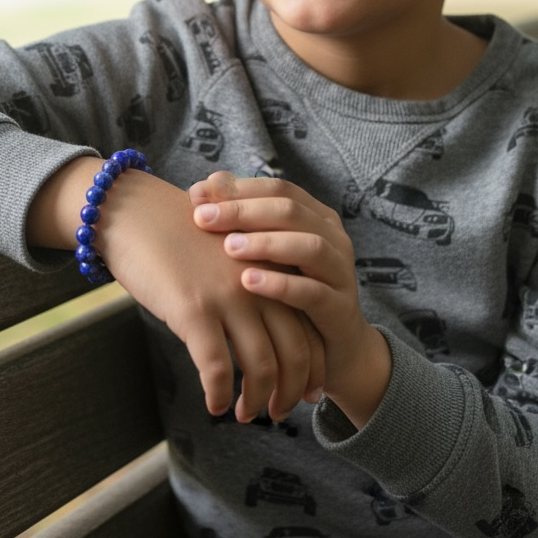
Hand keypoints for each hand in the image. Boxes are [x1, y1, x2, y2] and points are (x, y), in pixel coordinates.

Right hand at [26, 156, 323, 421]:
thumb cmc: (175, 230)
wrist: (134, 212)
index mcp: (271, 265)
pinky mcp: (194, 311)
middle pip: (296, 351)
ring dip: (257, 400)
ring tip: (247, 414)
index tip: (310, 389)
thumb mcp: (228, 249)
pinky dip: (220, 394)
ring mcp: (228, 297)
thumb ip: (250, 279)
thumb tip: (260, 325)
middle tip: (281, 411)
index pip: (308, 324)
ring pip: (262, 366)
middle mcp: (259, 282)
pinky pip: (216, 368)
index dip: (315, 364)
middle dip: (292, 390)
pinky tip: (215, 406)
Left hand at [190, 171, 390, 428]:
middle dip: (244, 211)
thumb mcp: (266, 251)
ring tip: (229, 247)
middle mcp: (332, 238)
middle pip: (291, 211)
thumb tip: (201, 188)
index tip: (197, 195)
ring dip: (266, 243)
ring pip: (309, 247)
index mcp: (316, 216)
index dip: (239, 188)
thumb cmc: (290, 288)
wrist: (331, 349)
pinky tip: (248, 282)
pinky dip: (281, 285)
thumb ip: (239, 218)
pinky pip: (313, 292)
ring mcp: (340, 272)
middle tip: (203, 218)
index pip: (278, 188)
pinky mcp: (340, 309)